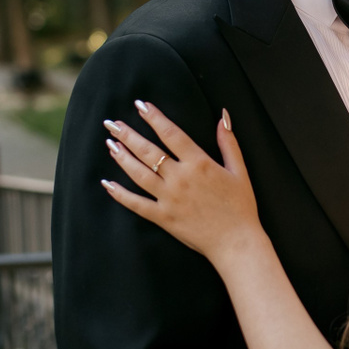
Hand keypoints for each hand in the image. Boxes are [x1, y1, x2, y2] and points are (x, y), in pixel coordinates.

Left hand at [102, 101, 264, 264]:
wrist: (236, 243)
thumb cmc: (241, 206)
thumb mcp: (239, 171)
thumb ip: (229, 142)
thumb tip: (222, 116)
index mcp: (199, 163)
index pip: (171, 133)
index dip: (154, 117)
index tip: (140, 105)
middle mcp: (180, 178)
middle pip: (148, 151)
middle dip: (128, 134)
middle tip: (112, 123)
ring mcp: (169, 198)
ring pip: (139, 174)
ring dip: (122, 158)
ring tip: (110, 144)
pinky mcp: (163, 217)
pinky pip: (136, 204)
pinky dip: (120, 194)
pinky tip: (107, 183)